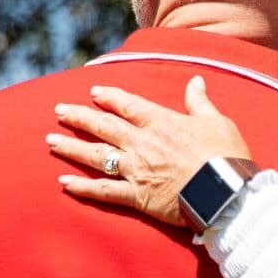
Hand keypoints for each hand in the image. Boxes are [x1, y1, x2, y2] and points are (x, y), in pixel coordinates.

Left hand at [48, 75, 251, 226]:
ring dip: (72, 147)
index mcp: (162, 123)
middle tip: (59, 111)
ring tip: (51, 141)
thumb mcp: (218, 123)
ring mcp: (137, 170)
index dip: (110, 97)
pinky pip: (104, 191)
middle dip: (79, 117)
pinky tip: (64, 183)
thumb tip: (195, 81)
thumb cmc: (226, 157)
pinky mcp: (138, 197)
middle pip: (104, 127)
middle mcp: (142, 144)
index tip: (94, 92)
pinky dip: (83, 187)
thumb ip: (200, 102)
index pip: (128, 106)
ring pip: (97, 156)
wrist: (226, 193)